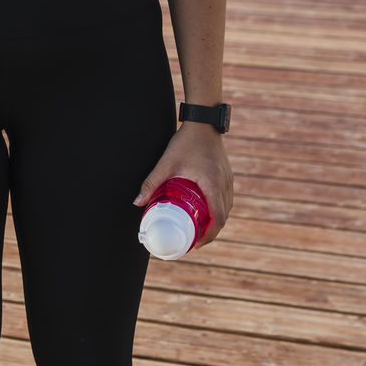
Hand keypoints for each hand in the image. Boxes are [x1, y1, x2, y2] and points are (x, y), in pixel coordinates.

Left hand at [134, 122, 233, 248]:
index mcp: (213, 184)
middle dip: (211, 232)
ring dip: (216, 221)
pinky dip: (220, 209)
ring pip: (227, 208)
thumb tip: (137, 202)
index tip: (196, 244)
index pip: (218, 218)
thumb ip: (152, 182)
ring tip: (200, 229)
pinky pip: (227, 198)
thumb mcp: (167, 163)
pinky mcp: (228, 174)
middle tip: (195, 240)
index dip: (208, 236)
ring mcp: (229, 179)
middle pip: (224, 217)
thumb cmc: (186, 141)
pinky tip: (209, 211)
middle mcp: (225, 184)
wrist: (203, 121)